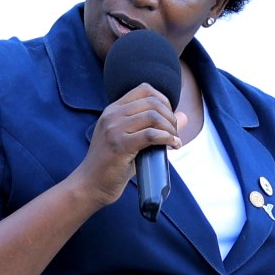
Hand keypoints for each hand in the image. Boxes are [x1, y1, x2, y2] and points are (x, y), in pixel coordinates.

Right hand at [72, 83, 183, 206]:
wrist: (90, 184)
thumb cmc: (112, 164)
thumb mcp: (131, 140)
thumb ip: (154, 127)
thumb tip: (184, 117)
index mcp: (112, 110)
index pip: (144, 90)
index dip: (164, 100)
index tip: (169, 117)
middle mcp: (112, 115)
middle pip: (152, 102)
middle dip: (170, 116)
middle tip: (174, 132)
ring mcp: (114, 129)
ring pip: (153, 116)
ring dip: (170, 128)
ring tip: (174, 140)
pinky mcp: (119, 146)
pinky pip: (151, 135)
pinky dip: (167, 138)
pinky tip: (172, 145)